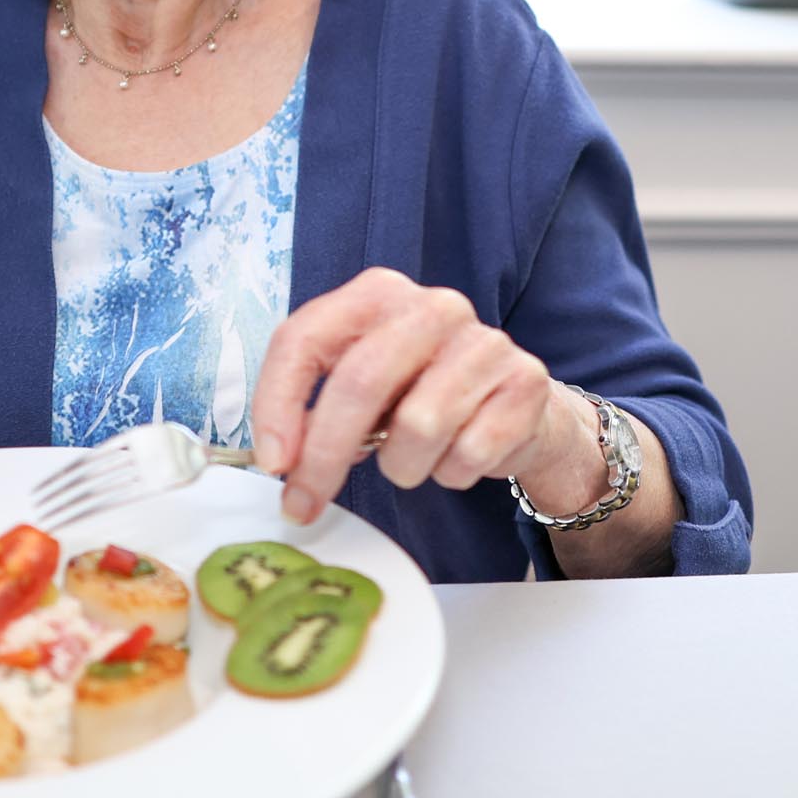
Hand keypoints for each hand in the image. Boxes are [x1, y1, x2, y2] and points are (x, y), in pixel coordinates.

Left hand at [249, 268, 593, 524]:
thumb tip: (279, 459)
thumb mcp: (363, 389)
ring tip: (411, 457)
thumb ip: (316, 410)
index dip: (278, 402)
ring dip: (402, 466)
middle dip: (324, 456)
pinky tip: (457, 455)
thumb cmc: (423, 395)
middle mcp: (434, 306)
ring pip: (418, 427)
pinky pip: (468, 453)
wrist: (516, 404)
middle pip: (360, 382)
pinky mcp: (525, 382)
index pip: (306, 336)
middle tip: (303, 504)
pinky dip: (451, 473)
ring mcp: (485, 341)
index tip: (272, 462)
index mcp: (380, 293)